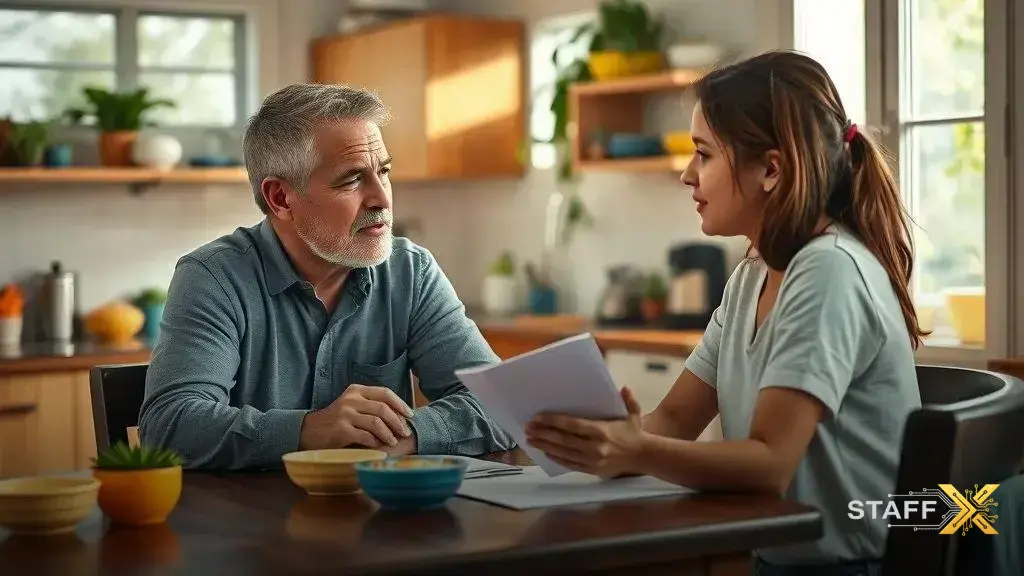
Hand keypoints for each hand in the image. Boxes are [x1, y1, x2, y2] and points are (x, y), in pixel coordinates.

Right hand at [299, 384, 414, 449]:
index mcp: (356, 390)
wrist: (309, 431)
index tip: (410, 414)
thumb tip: (399, 414)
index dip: (400, 404)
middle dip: (398, 421)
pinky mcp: (341, 430)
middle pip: (383, 408)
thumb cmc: (335, 420)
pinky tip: (379, 446)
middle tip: (405, 432)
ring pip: (376, 422)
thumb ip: (370, 406)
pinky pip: (365, 436)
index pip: (384, 393)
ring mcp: (345, 414)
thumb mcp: (351, 406)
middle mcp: (351, 399)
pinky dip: (375, 442)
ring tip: (394, 441)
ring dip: (388, 433)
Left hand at [526, 386, 647, 478]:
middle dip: (543, 433)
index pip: (572, 425)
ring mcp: (592, 460)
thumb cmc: (634, 433)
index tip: (538, 417)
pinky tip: (545, 451)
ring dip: (545, 446)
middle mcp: (594, 447)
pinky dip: (556, 458)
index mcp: (602, 431)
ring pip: (563, 453)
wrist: (643, 457)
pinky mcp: (591, 470)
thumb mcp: (634, 414)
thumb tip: (624, 387)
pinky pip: (569, 464)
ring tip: (530, 440)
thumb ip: (628, 400)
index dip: (553, 421)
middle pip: (563, 440)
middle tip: (528, 428)